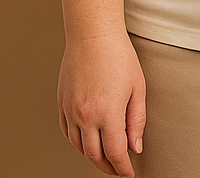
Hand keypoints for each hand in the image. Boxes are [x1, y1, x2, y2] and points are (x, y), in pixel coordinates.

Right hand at [57, 32, 145, 176]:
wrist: (92, 36)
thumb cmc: (119, 57)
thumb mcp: (138, 88)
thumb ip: (136, 121)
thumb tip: (135, 147)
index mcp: (107, 113)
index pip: (115, 152)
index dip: (123, 167)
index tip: (129, 174)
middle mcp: (85, 116)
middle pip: (95, 155)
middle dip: (108, 166)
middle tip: (118, 169)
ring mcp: (70, 111)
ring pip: (79, 147)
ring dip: (92, 157)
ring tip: (105, 158)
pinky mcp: (62, 104)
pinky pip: (67, 133)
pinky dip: (78, 143)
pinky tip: (88, 143)